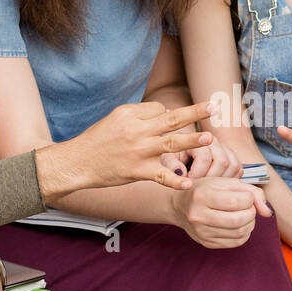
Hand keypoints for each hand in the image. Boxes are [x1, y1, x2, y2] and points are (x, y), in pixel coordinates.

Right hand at [40, 101, 217, 199]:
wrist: (76, 163)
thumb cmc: (96, 140)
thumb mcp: (114, 118)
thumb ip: (140, 115)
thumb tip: (166, 113)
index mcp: (130, 114)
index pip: (160, 109)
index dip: (167, 114)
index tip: (166, 122)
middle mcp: (136, 130)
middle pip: (171, 118)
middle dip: (195, 112)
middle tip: (215, 107)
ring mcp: (138, 151)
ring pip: (171, 143)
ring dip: (192, 141)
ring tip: (210, 139)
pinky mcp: (137, 171)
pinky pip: (161, 176)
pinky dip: (175, 180)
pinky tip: (189, 183)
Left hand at [159, 136, 243, 180]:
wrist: (179, 155)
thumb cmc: (171, 156)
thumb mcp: (165, 159)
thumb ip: (171, 165)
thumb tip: (181, 173)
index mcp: (198, 138)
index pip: (205, 157)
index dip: (197, 174)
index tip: (188, 184)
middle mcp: (215, 141)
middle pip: (222, 161)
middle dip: (210, 178)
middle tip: (200, 188)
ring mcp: (226, 149)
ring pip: (233, 166)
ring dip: (221, 180)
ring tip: (207, 188)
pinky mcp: (233, 158)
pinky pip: (238, 170)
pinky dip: (230, 180)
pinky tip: (216, 186)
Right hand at [170, 176, 270, 247]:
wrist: (180, 205)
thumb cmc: (206, 189)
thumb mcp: (226, 181)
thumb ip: (252, 191)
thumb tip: (268, 212)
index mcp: (202, 195)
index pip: (239, 201)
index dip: (249, 198)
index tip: (244, 196)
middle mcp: (198, 215)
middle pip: (240, 219)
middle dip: (251, 213)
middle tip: (247, 207)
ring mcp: (201, 232)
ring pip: (240, 233)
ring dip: (249, 223)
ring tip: (244, 215)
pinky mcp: (206, 243)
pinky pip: (236, 242)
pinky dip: (244, 233)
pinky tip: (238, 224)